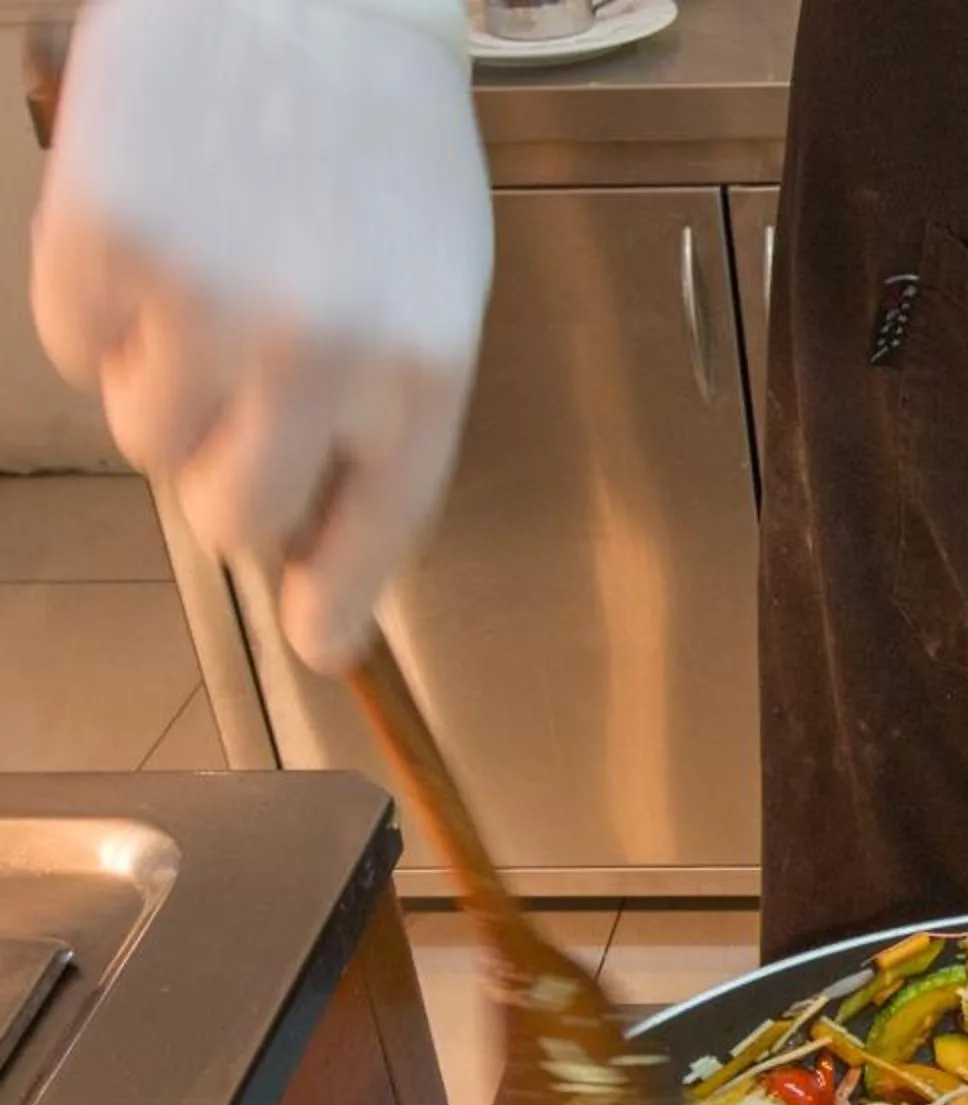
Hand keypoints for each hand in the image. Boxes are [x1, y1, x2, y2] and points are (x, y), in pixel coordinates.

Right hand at [32, 0, 491, 671]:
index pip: (370, 539)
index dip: (331, 605)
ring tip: (204, 283)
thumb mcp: (432, 291)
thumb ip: (387, 415)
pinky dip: (98, 306)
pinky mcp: (105, 245)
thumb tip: (316, 540)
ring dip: (163, 381)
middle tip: (233, 407)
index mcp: (419, 374)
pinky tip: (154, 228)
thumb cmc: (379, 143)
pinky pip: (76, 347)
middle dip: (228, 479)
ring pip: (148, 439)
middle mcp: (318, 357)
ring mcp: (205, 303)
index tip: (313, 640)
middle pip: (235, 516)